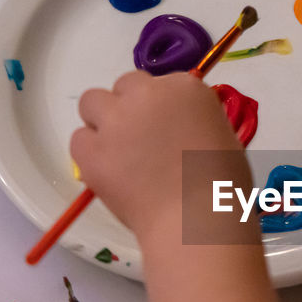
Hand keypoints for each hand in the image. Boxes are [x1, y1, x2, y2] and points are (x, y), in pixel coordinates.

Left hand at [71, 70, 249, 239]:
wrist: (195, 217)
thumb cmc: (222, 185)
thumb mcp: (221, 136)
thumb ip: (194, 121)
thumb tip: (178, 130)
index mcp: (185, 88)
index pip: (162, 83)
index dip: (161, 107)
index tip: (166, 130)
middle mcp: (147, 94)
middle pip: (126, 86)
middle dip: (130, 107)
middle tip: (140, 140)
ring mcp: (115, 120)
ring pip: (92, 102)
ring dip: (102, 120)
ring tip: (116, 151)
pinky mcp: (91, 150)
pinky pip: (79, 139)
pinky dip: (90, 152)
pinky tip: (107, 172)